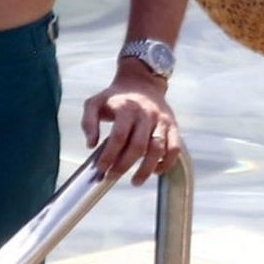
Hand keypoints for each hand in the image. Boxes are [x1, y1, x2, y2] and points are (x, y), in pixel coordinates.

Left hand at [82, 65, 182, 184]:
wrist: (142, 82)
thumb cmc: (115, 98)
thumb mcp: (94, 103)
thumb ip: (88, 122)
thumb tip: (91, 145)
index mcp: (126, 107)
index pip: (119, 136)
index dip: (109, 156)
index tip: (101, 169)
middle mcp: (146, 113)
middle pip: (138, 146)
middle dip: (124, 166)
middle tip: (112, 177)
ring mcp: (161, 120)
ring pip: (158, 149)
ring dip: (146, 169)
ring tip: (135, 181)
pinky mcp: (172, 126)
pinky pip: (174, 149)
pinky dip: (166, 163)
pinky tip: (155, 171)